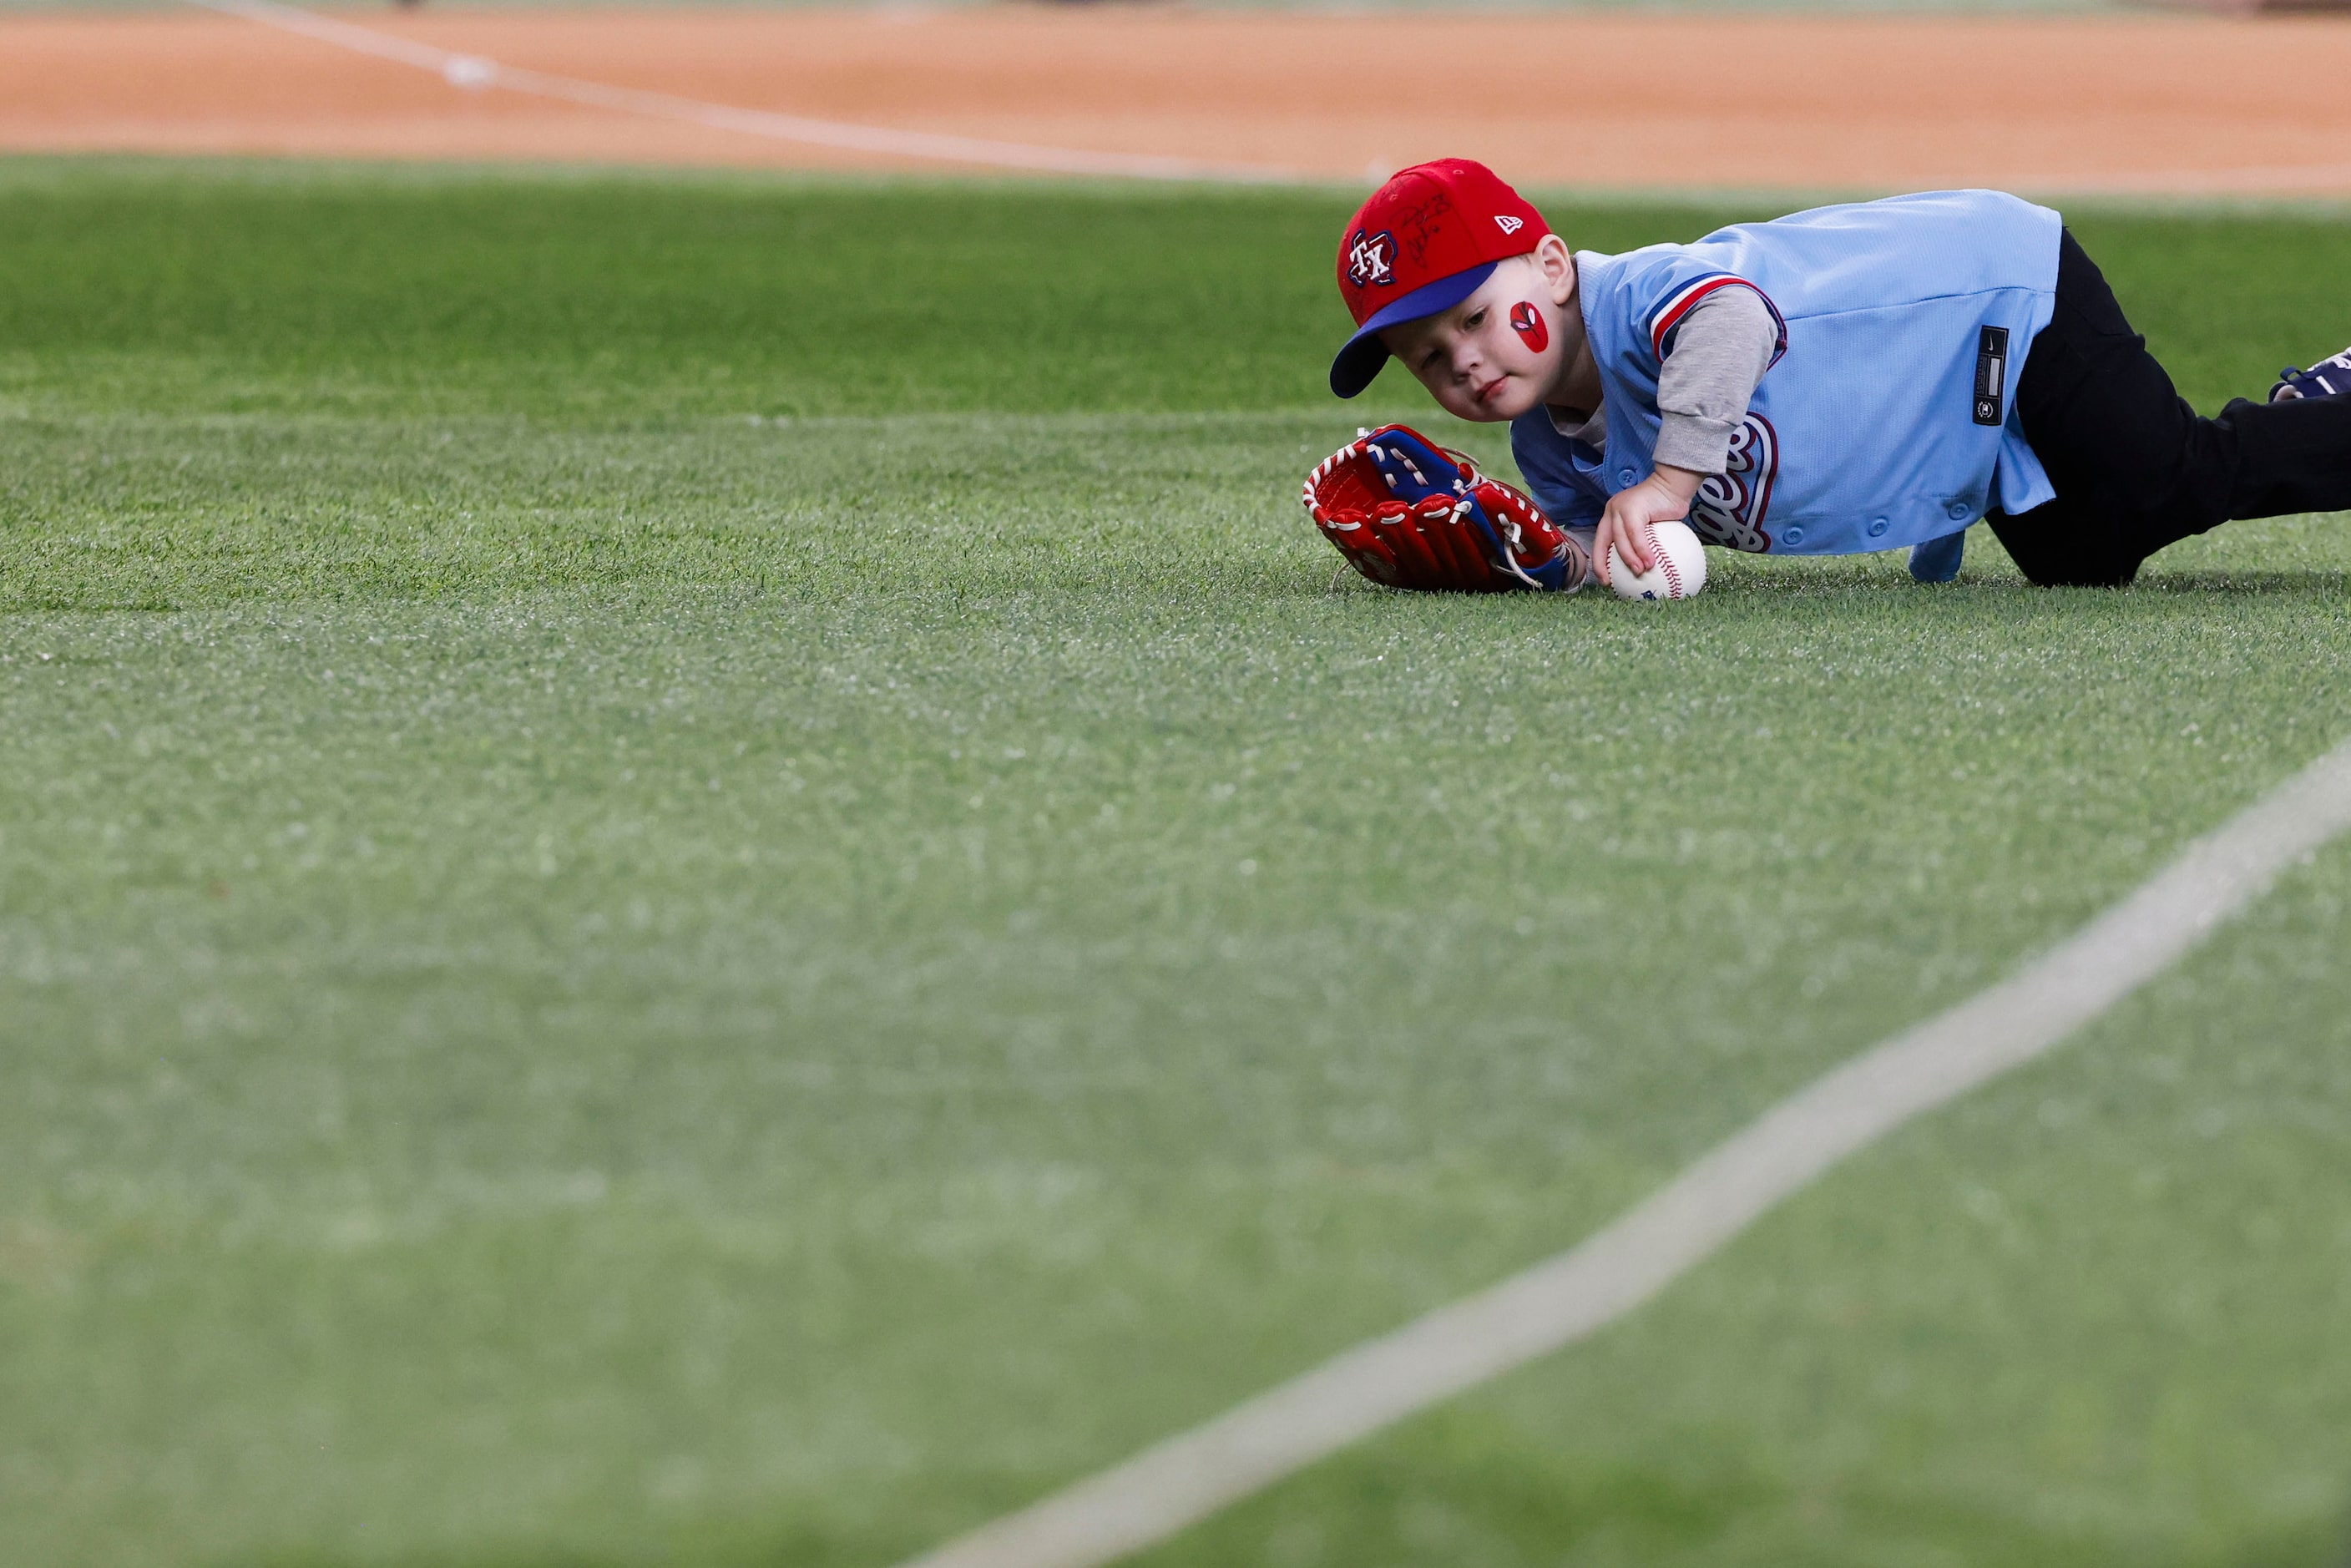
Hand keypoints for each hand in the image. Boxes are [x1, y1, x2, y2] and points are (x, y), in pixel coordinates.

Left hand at [1595, 465, 1702, 587]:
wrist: (1675, 485)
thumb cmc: (1666, 508)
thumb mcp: (1651, 527)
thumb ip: (1644, 542)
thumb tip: (1646, 568)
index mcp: (1612, 517)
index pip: (1600, 542)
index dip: (1599, 562)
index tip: (1605, 581)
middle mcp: (1612, 511)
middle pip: (1602, 542)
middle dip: (1603, 564)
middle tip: (1610, 582)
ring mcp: (1621, 508)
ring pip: (1620, 540)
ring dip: (1629, 559)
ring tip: (1639, 573)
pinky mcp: (1633, 508)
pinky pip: (1635, 535)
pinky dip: (1642, 550)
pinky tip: (1650, 562)